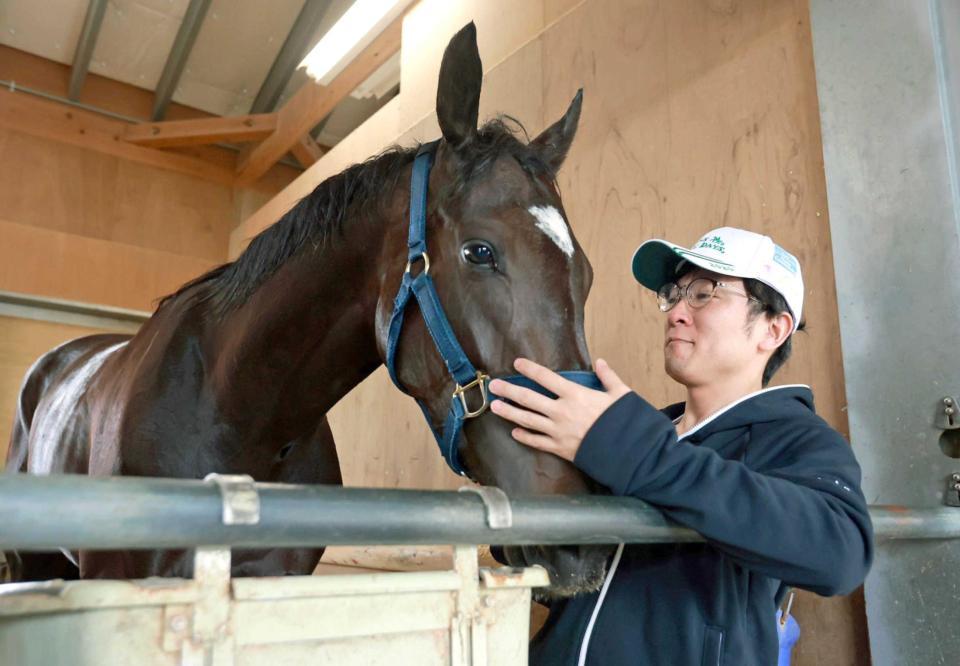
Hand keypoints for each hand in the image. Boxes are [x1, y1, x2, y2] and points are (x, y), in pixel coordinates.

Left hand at [488, 358, 631, 461]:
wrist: (628, 452)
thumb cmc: (625, 422)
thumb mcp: (621, 394)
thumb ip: (608, 376)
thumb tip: (600, 361)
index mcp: (575, 395)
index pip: (546, 377)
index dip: (530, 369)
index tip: (517, 363)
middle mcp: (562, 411)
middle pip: (529, 398)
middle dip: (509, 390)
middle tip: (494, 385)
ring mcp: (558, 431)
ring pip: (528, 420)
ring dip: (509, 412)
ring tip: (494, 407)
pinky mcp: (560, 448)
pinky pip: (538, 442)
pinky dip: (525, 437)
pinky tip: (514, 433)